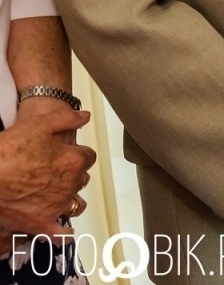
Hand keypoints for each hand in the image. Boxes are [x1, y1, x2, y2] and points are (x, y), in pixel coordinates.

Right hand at [0, 103, 94, 237]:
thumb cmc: (7, 151)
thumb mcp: (38, 125)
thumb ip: (66, 119)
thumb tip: (84, 118)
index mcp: (73, 161)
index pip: (88, 157)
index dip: (77, 153)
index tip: (68, 153)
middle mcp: (69, 185)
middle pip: (81, 179)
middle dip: (72, 174)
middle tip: (54, 171)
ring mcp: (55, 205)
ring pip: (75, 204)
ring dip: (69, 199)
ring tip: (57, 195)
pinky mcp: (39, 223)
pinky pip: (58, 233)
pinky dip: (61, 233)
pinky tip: (63, 231)